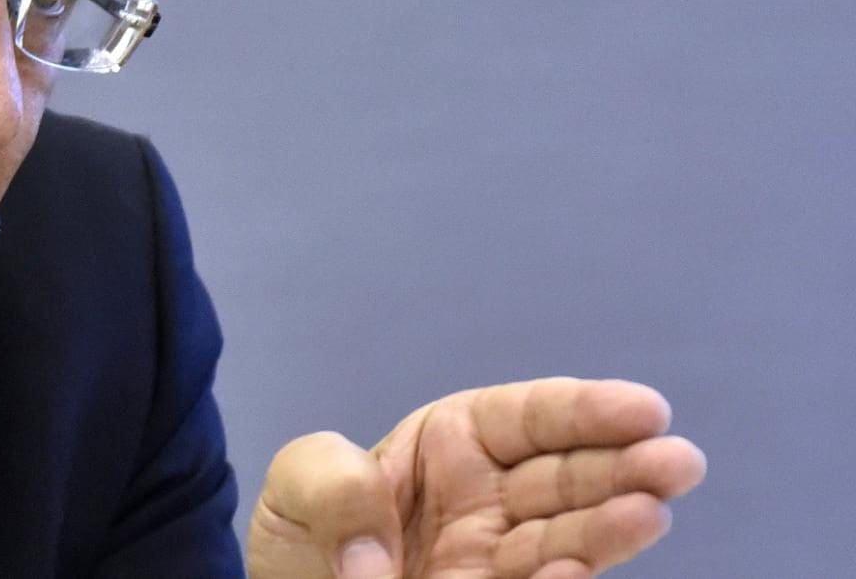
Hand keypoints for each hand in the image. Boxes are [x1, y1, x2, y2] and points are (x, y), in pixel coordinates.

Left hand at [246, 378, 705, 578]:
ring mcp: (497, 562)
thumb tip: (374, 553)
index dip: (588, 410)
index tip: (645, 410)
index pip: (531, 416)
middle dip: (626, 465)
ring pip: (567, 538)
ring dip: (611, 527)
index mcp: (452, 443)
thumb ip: (331, 484)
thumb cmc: (303, 539)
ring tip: (649, 512)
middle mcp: (490, 501)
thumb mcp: (297, 487)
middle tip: (677, 463)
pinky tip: (577, 570)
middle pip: (569, 476)